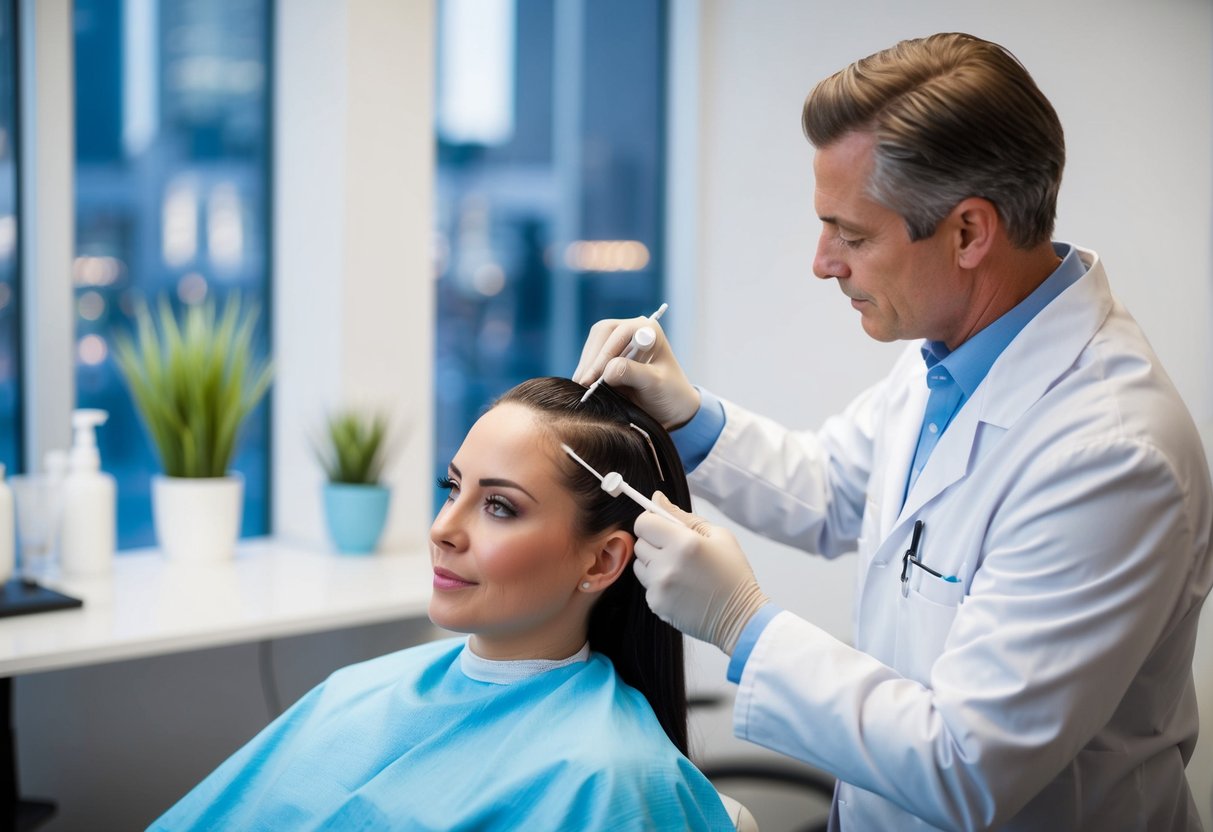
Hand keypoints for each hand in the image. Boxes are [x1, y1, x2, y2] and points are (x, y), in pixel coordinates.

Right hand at [572, 317, 699, 429]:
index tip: (596, 377)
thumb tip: (607, 370)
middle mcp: (633, 331)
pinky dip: (586, 371)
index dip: (606, 353)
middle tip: (583, 384)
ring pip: (593, 345)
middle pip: (602, 334)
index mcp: (649, 330)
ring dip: (586, 366)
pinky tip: (584, 387)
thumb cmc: (670, 393)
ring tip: (582, 388)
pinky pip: (591, 357)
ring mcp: (620, 342)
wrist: (672, 408)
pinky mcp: (610, 356)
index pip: (620, 332)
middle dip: (591, 359)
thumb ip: (632, 373)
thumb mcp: (654, 384)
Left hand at [632, 493, 768, 653]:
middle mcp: (667, 564)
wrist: (739, 617)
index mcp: (684, 543)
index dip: (652, 521)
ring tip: (679, 570)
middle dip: (654, 542)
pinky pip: (647, 585)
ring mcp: (659, 586)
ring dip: (654, 563)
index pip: (644, 522)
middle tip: (676, 550)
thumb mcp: (718, 536)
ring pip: (640, 564)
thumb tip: (657, 499)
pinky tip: (680, 587)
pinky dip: (658, 583)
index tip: (661, 527)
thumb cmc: (732, 574)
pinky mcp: (656, 604)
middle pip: (640, 542)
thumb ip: (684, 516)